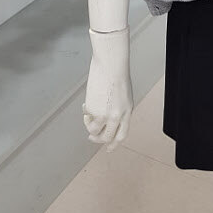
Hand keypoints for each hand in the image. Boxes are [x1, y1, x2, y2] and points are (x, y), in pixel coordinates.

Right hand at [83, 26, 132, 152]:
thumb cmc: (117, 74)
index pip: (121, 135)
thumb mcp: (124, 95)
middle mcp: (117, 116)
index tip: (109, 148)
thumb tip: (110, 119)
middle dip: (98, 140)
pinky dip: (85, 111)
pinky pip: (87, 116)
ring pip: (94, 130)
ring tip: (89, 115)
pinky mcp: (93, 110)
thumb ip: (119, 109)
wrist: (111, 64)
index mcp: (127, 112)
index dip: (114, 144)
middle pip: (107, 137)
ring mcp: (104, 115)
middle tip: (92, 138)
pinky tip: (88, 102)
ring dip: (90, 125)